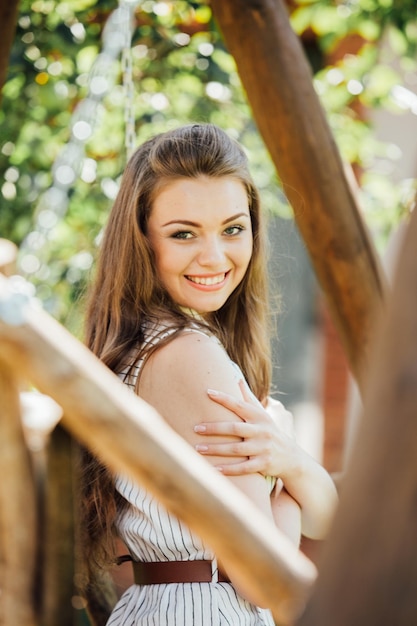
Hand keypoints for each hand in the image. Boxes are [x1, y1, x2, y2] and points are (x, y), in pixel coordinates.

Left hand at [195, 379, 337, 538]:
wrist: (291, 457)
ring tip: (198, 448)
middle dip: (214, 428)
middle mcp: (262, 431)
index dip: (224, 398)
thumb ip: (248, 398)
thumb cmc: (269, 431)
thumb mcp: (262, 414)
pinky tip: (214, 469)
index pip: (239, 405)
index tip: (207, 392)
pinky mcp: (263, 464)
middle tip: (196, 427)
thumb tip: (237, 378)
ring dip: (216, 449)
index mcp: (259, 416)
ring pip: (236, 449)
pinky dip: (229, 469)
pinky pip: (243, 468)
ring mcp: (263, 448)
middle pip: (235, 428)